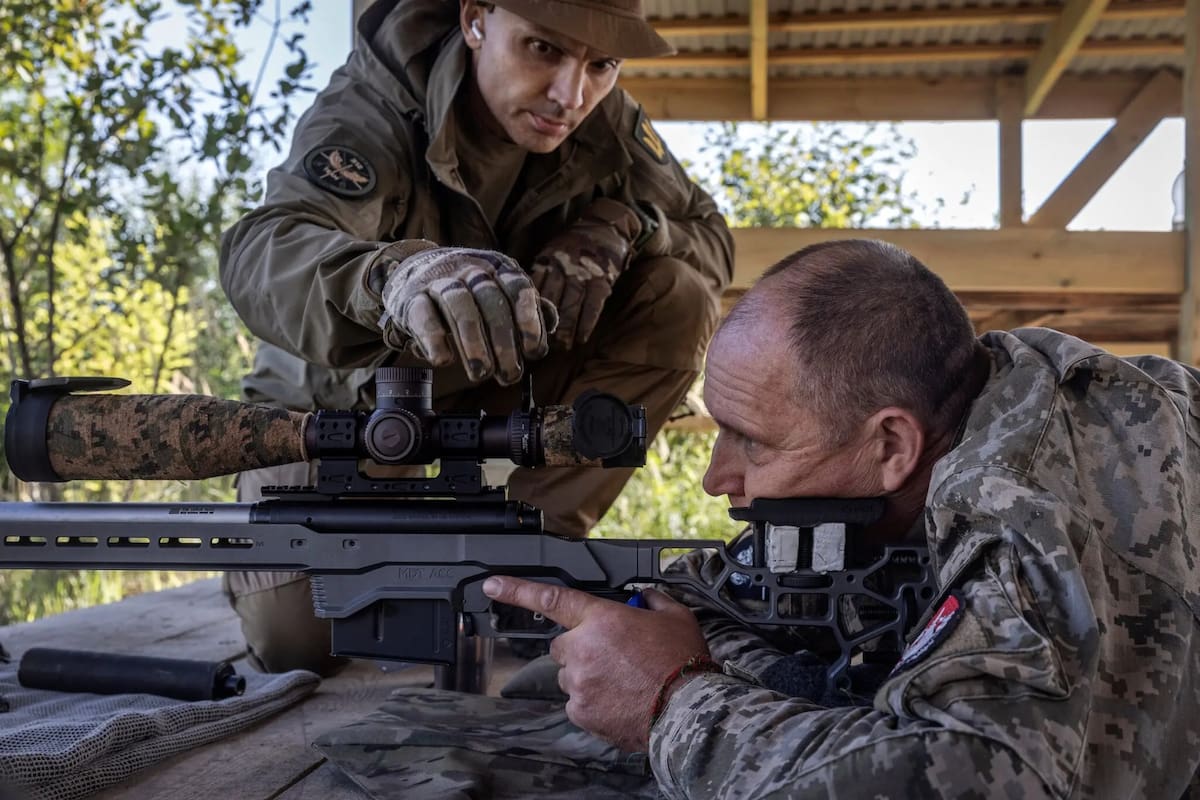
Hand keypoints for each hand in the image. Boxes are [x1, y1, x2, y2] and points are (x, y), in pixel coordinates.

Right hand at [379, 247, 557, 384]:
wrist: (415, 272)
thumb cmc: (467, 290)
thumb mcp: (499, 291)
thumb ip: (525, 307)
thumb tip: (551, 323)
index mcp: (497, 267)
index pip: (518, 288)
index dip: (529, 320)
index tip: (534, 352)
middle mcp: (470, 269)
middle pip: (490, 301)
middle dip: (503, 342)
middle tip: (509, 375)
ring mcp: (439, 280)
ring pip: (459, 305)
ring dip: (473, 343)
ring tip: (482, 374)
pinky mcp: (411, 297)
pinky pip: (423, 315)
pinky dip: (434, 338)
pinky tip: (444, 360)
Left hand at [483, 575, 710, 751]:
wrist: (686, 710)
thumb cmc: (682, 662)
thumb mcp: (675, 616)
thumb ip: (653, 598)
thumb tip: (645, 594)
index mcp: (601, 619)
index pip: (551, 598)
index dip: (516, 590)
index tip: (493, 584)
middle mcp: (582, 648)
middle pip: (562, 644)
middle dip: (581, 647)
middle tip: (613, 656)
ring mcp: (578, 682)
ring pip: (570, 675)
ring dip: (587, 675)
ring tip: (622, 681)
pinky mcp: (580, 711)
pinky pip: (577, 702)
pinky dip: (593, 701)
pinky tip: (619, 700)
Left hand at [529, 198, 642, 350]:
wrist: (605, 227)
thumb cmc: (572, 245)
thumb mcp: (550, 252)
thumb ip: (538, 274)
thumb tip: (519, 301)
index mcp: (547, 260)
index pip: (534, 289)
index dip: (528, 310)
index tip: (523, 329)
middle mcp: (564, 267)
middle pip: (552, 300)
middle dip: (546, 324)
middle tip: (541, 344)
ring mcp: (584, 274)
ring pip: (572, 305)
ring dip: (567, 328)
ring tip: (562, 346)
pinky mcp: (603, 281)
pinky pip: (593, 306)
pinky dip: (587, 323)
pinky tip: (581, 338)